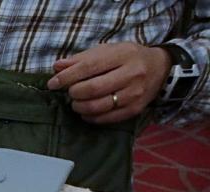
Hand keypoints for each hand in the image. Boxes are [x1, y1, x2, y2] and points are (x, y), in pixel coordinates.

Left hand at [47, 43, 170, 124]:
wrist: (160, 67)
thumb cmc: (127, 57)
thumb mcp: (107, 50)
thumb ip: (82, 59)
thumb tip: (57, 67)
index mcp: (123, 55)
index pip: (89, 67)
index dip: (67, 77)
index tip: (52, 83)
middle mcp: (132, 74)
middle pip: (93, 89)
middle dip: (74, 93)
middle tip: (70, 92)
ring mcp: (134, 94)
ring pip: (98, 106)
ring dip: (79, 107)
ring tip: (76, 102)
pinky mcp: (134, 109)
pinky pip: (106, 118)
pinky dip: (90, 117)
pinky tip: (86, 111)